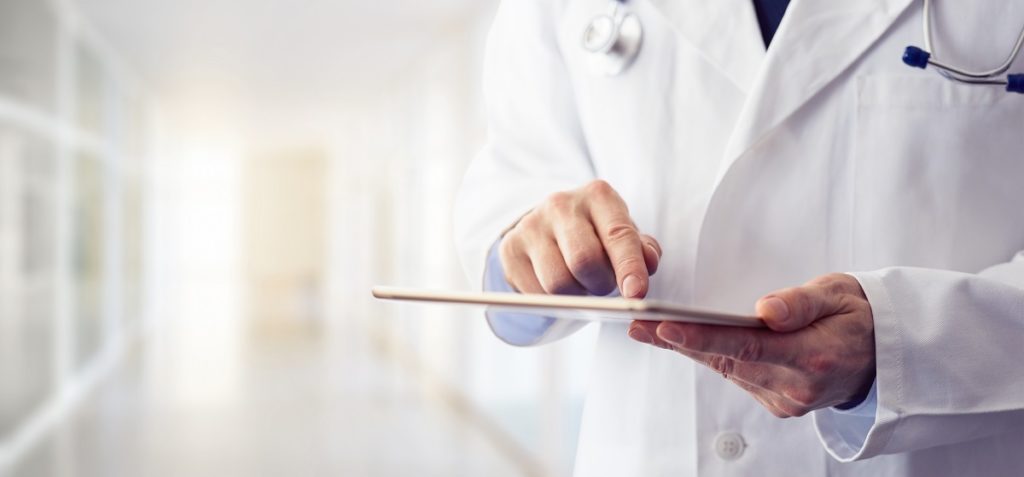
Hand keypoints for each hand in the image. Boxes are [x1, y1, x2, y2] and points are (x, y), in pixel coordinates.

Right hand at [500, 180, 661, 297]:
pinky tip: (558, 286)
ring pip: (558, 283)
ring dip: (576, 295)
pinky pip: (536, 294)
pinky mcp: (510, 248)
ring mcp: (531, 225)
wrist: (550, 224)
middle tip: (603, 286)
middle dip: (600, 285)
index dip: (629, 267)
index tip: (637, 294)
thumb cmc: (596, 232)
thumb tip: (648, 262)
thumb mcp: (622, 234)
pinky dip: (553, 301)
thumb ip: (641, 249)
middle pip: (584, 261)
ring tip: (580, 283)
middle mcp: (561, 205)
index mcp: (598, 195)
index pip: (618, 236)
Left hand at [627, 273, 875, 416]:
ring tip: (648, 328)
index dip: (702, 339)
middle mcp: (797, 386)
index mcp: (813, 357)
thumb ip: (801, 302)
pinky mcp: (780, 403)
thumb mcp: (840, 294)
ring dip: (689, 349)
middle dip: (679, 341)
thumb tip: (765, 309)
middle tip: (637, 322)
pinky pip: (738, 376)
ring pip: (727, 370)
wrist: (887, 356)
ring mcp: (788, 400)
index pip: (746, 347)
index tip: (664, 327)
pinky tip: (684, 341)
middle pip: (727, 360)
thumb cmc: (861, 316)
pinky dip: (713, 357)